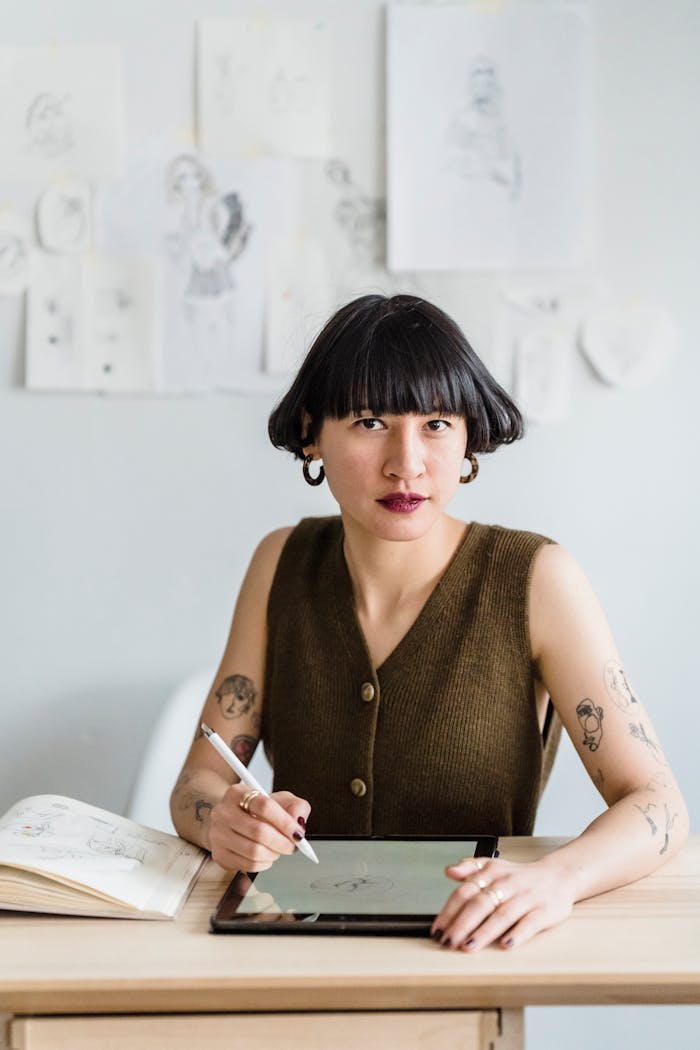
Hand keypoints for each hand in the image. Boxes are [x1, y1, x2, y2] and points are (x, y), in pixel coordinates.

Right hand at [207, 783, 310, 872]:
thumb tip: (298, 822)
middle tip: (292, 846)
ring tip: (278, 849)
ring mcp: (218, 834)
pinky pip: (248, 865)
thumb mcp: (278, 800)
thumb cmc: (257, 810)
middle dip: (282, 842)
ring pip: (254, 852)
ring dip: (274, 854)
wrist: (229, 821)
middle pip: (259, 832)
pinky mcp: (219, 854)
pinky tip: (267, 856)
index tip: (298, 833)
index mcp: (238, 793)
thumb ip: (295, 806)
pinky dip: (264, 864)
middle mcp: (223, 812)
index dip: (285, 822)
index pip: (264, 806)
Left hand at [430, 855, 574, 951]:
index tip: (437, 929)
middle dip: (461, 925)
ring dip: (484, 932)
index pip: (466, 891)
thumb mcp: (494, 867)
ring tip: (469, 947)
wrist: (559, 876)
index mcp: (492, 873)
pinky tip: (505, 944)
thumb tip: (449, 871)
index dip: (449, 911)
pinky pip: (530, 923)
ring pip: (502, 915)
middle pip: (480, 904)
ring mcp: (527, 897)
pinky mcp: (545, 911)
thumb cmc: (520, 877)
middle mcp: (508, 883)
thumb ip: (470, 868)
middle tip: (448, 942)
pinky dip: (517, 934)